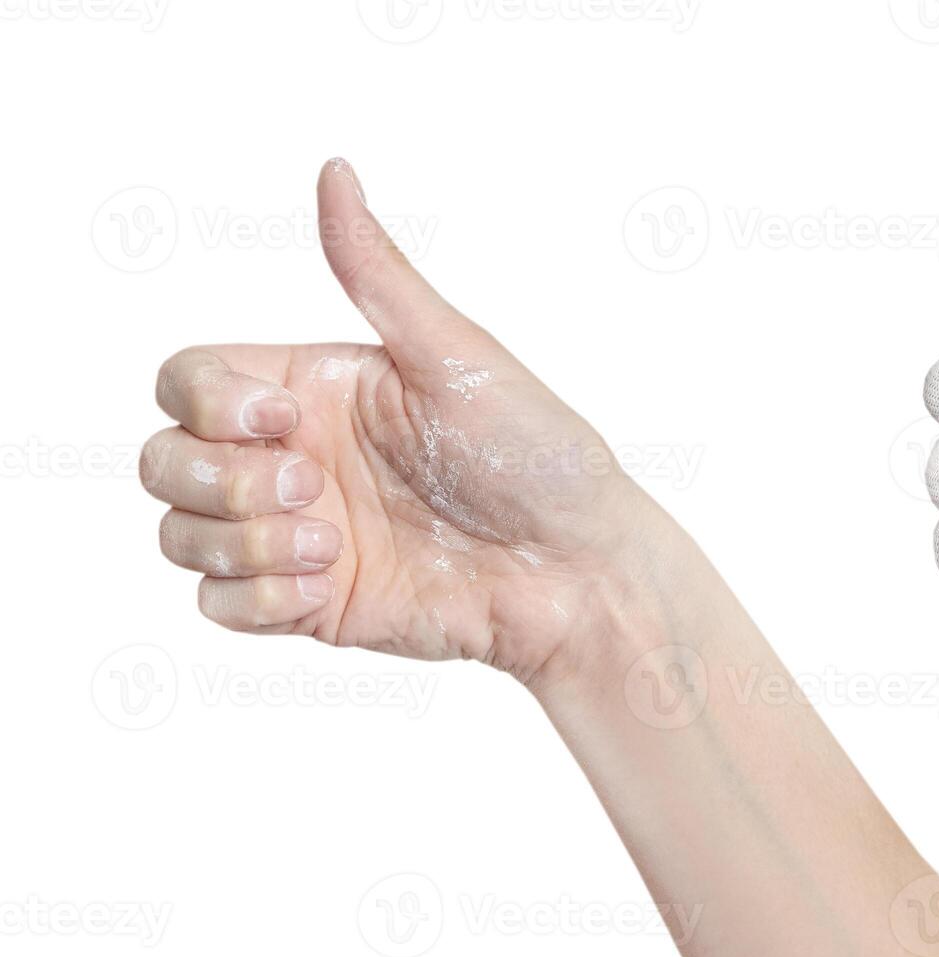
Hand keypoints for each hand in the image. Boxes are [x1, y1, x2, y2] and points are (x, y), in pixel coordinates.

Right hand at [139, 160, 660, 684]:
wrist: (578, 572)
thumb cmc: (539, 455)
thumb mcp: (456, 354)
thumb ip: (377, 274)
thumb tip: (334, 170)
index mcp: (316, 389)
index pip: (185, 380)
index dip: (207, 403)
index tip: (289, 423)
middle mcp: (294, 457)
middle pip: (163, 460)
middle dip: (214, 479)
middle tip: (311, 488)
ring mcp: (296, 533)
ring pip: (180, 536)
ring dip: (240, 543)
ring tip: (333, 546)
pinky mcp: (310, 605)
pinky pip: (217, 606)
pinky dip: (253, 599)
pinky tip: (326, 587)